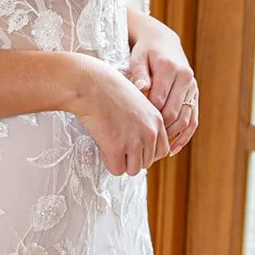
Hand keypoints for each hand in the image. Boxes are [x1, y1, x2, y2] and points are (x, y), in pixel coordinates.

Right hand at [69, 55, 169, 177]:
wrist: (91, 84)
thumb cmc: (109, 89)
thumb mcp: (137, 102)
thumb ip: (144, 121)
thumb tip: (140, 144)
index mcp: (157, 120)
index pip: (162, 150)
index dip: (146, 152)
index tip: (133, 147)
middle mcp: (150, 132)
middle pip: (147, 163)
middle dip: (132, 157)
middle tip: (117, 143)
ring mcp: (134, 141)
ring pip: (133, 169)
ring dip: (121, 161)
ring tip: (110, 144)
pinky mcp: (117, 148)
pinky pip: (117, 170)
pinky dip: (108, 162)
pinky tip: (103, 146)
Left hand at [126, 15, 198, 155]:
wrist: (163, 41)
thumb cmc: (145, 51)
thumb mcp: (138, 57)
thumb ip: (139, 73)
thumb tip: (141, 88)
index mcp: (170, 68)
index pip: (160, 99)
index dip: (148, 116)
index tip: (134, 128)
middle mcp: (185, 78)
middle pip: (174, 111)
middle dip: (159, 128)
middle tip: (143, 142)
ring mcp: (192, 87)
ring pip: (186, 118)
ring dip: (172, 135)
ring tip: (155, 149)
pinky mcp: (195, 94)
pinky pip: (193, 119)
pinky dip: (185, 136)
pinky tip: (173, 149)